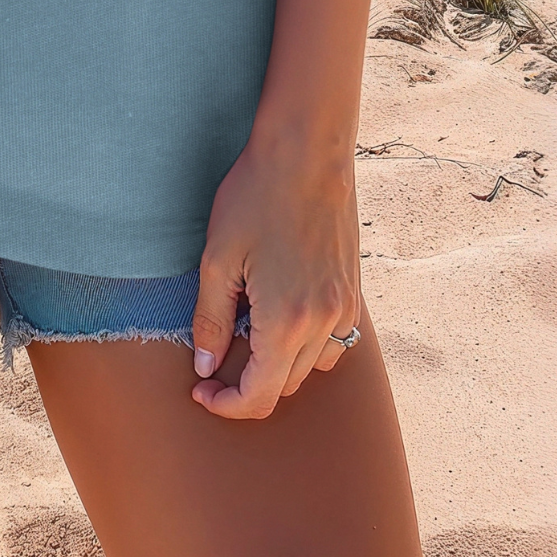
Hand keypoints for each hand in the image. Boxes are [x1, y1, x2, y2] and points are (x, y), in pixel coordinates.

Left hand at [189, 138, 362, 420]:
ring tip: (247, 332)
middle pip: (285, 386)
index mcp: (287, 320)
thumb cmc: (255, 197)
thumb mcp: (218, 258)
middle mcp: (324, 322)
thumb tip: (206, 368)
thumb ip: (211, 320)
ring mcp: (345, 307)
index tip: (202, 392)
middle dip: (248, 385)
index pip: (259, 396)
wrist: (307, 151)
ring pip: (312, 367)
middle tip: (215, 362)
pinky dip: (306, 345)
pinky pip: (333, 340)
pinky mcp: (354, 290)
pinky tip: (280, 315)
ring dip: (278, 365)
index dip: (226, 405)